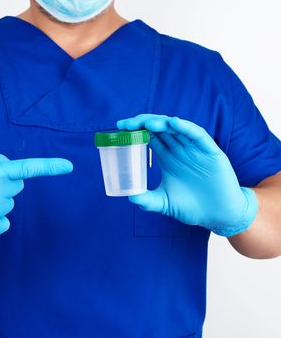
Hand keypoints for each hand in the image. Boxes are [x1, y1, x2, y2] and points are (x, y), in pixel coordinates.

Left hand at [117, 114, 257, 236]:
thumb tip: (130, 196)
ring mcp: (195, 149)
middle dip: (143, 123)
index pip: (150, 137)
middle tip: (127, 124)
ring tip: (147, 123)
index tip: (120, 128)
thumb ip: (147, 200)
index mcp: (168, 158)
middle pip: (160, 129)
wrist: (218, 216)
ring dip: (162, 123)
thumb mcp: (164, 203)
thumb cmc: (192, 207)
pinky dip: (186, 128)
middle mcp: (180, 150)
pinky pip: (197, 135)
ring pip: (176, 128)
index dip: (136, 130)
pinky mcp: (211, 152)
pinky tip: (173, 123)